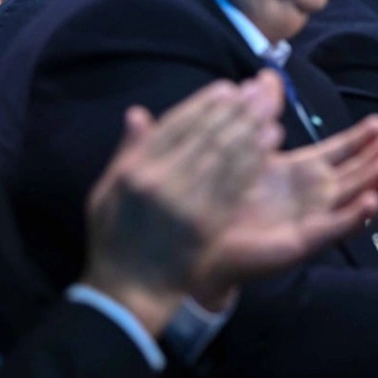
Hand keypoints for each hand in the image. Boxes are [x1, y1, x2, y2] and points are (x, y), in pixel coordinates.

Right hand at [82, 74, 283, 334]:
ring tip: (271, 109)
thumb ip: (127, 152)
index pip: (175, 126)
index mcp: (134, 171)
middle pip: (206, 136)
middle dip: (235, 110)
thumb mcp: (105, 192)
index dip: (204, 104)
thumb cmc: (115, 238)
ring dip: (251, 128)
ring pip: (226, 155)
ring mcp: (187, 204)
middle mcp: (161, 183)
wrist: (130, 290)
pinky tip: (272, 141)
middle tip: (258, 91)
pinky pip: (237, 183)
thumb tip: (139, 113)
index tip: (227, 88)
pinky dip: (256, 158)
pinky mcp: (210, 223)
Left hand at [190, 107, 377, 304]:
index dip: (361, 137)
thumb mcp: (246, 148)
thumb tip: (266, 74)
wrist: (202, 241)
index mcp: (302, 171)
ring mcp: (314, 217)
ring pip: (353, 197)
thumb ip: (262, 115)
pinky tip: (372, 201)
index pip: (340, 151)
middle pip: (355, 173)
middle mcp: (314, 194)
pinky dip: (356, 216)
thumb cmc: (223, 197)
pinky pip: (336, 227)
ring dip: (373, 182)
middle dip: (375, 158)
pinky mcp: (306, 240)